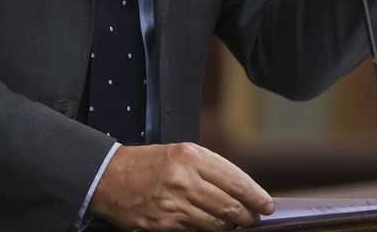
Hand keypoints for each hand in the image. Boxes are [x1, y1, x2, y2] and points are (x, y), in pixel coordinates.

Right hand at [90, 142, 274, 230]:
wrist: (110, 177)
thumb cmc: (147, 163)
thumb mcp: (179, 153)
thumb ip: (208, 168)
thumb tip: (239, 190)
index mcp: (190, 156)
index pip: (235, 180)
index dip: (256, 196)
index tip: (267, 204)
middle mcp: (184, 179)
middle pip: (230, 205)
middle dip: (247, 215)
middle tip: (254, 218)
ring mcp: (174, 204)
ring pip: (216, 223)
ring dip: (230, 226)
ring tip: (235, 224)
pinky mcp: (165, 224)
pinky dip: (208, 231)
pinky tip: (212, 228)